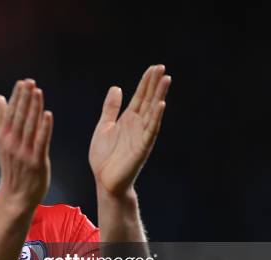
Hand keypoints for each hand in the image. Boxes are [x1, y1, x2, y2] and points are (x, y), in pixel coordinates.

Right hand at [0, 80, 52, 208]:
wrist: (16, 196)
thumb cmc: (12, 168)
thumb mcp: (3, 143)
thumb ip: (2, 120)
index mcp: (4, 139)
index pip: (11, 114)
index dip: (17, 97)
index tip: (23, 82)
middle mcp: (12, 145)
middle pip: (19, 118)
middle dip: (25, 99)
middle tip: (30, 82)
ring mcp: (24, 154)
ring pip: (30, 127)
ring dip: (34, 109)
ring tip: (38, 92)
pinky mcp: (36, 162)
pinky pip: (41, 142)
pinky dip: (44, 128)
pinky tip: (48, 115)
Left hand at [89, 65, 170, 196]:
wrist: (105, 180)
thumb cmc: (104, 157)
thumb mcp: (104, 126)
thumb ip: (111, 108)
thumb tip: (116, 87)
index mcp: (128, 119)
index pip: (140, 96)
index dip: (146, 82)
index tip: (153, 68)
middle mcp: (137, 125)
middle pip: (148, 100)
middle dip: (155, 84)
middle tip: (162, 67)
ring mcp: (141, 135)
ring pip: (153, 111)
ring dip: (160, 95)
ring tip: (166, 79)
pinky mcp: (142, 147)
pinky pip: (151, 130)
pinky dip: (156, 117)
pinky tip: (161, 104)